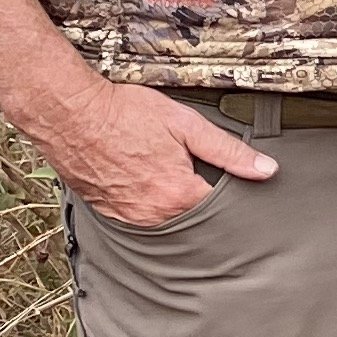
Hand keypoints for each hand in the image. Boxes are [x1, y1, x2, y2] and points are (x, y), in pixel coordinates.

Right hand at [22, 75, 275, 229]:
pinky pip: (139, 220)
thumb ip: (228, 151)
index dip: (233, 198)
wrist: (69, 113)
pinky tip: (149, 188)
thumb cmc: (125, 113)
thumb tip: (267, 170)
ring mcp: (128, 217)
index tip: (238, 189)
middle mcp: (154, 215)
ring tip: (174, 184)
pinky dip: (149, 208)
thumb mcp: (186, 124)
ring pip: (166, 223)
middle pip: (194, 221)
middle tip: (205, 186)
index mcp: (179, 195)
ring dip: (176, 209)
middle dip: (205, 208)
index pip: (221, 211)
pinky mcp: (107, 213)